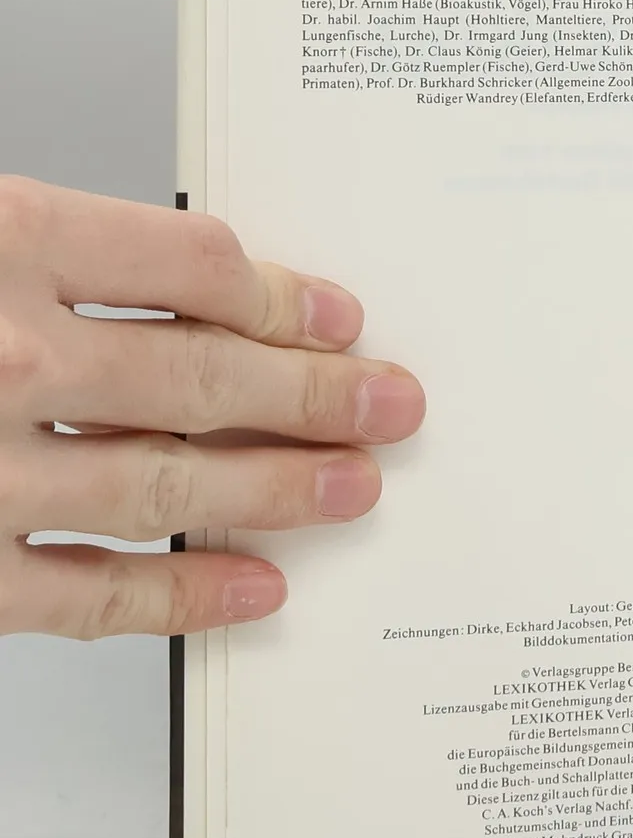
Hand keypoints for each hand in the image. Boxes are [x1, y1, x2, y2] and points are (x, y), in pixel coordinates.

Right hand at [0, 179, 424, 638]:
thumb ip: (49, 258)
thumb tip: (191, 296)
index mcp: (1, 241)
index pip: (189, 266)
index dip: (282, 298)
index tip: (338, 320)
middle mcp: (0, 357)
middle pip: (201, 374)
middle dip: (317, 396)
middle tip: (389, 407)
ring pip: (165, 483)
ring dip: (277, 489)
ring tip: (352, 487)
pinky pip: (91, 595)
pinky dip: (183, 596)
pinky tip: (253, 586)